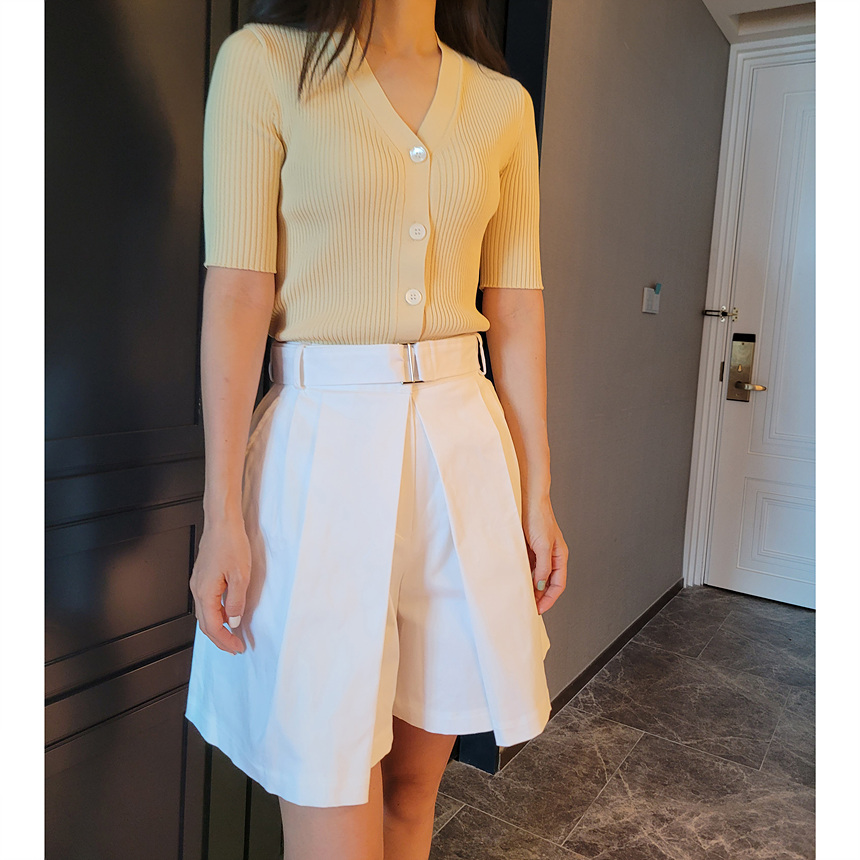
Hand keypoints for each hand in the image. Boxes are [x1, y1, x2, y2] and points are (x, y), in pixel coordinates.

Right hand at [189, 515, 250, 653]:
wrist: (222, 522)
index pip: (213, 626)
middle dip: (220, 639)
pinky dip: (217, 613)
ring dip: (218, 627)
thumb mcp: (241, 576)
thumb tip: (234, 620)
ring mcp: (198, 583)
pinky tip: (229, 612)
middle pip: (205, 624)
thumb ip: (236, 601)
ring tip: (233, 634)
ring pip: (205, 614)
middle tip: (235, 647)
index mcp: (205, 592)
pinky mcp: (203, 577)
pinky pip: (207, 603)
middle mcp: (197, 590)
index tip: (238, 647)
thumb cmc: (230, 543)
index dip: (225, 641)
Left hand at [522, 496, 567, 615]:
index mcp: (559, 556)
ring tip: (521, 596)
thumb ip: (543, 567)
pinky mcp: (529, 548)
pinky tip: (516, 580)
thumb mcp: (543, 545)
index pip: (558, 584)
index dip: (549, 599)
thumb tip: (541, 585)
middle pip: (548, 582)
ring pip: (537, 576)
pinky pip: (528, 566)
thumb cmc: (538, 518)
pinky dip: (523, 575)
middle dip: (540, 596)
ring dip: (531, 586)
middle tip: (528, 606)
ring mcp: (540, 552)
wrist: (527, 500)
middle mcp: (551, 556)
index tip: (539, 609)